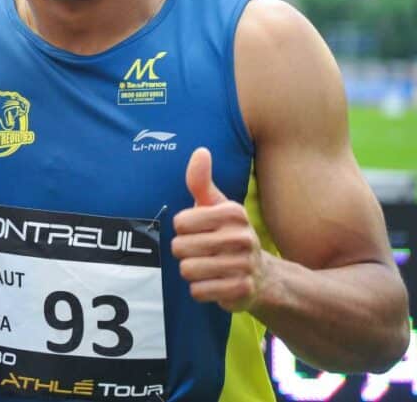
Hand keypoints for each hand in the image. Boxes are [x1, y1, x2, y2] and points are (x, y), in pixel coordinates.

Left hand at [171, 147, 267, 312]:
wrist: (262, 275)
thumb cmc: (227, 234)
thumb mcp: (215, 206)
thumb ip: (200, 181)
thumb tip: (200, 151)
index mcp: (233, 213)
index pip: (180, 223)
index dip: (183, 229)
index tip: (199, 230)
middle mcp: (242, 237)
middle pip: (180, 247)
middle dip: (185, 252)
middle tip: (203, 252)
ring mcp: (244, 265)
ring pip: (187, 270)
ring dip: (192, 271)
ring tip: (209, 267)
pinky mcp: (241, 290)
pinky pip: (198, 291)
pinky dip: (201, 289)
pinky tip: (216, 283)